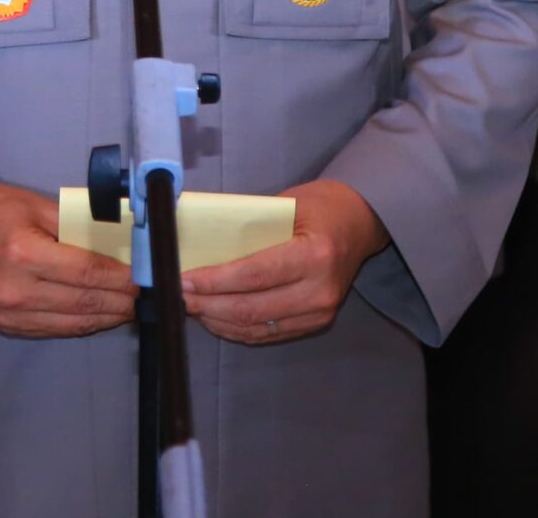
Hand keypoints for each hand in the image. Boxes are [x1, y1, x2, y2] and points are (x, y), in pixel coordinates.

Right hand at [0, 180, 136, 337]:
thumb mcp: (39, 205)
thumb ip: (81, 226)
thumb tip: (126, 243)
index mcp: (23, 254)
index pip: (87, 274)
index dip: (122, 279)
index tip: (148, 277)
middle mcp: (15, 291)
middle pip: (84, 303)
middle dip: (123, 301)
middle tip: (151, 294)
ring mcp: (10, 315)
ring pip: (75, 322)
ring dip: (109, 316)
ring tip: (133, 305)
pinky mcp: (8, 327)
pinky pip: (58, 329)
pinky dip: (86, 322)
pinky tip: (104, 312)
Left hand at [182, 178, 385, 345]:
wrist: (359, 223)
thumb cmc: (319, 206)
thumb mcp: (285, 204)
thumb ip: (249, 229)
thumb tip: (199, 248)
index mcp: (314, 255)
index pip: (254, 275)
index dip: (214, 282)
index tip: (182, 280)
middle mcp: (319, 290)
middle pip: (251, 308)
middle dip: (208, 305)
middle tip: (177, 296)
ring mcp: (320, 312)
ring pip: (256, 327)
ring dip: (218, 320)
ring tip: (191, 306)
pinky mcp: (316, 324)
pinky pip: (268, 333)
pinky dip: (237, 328)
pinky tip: (216, 317)